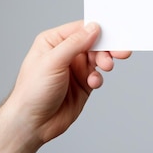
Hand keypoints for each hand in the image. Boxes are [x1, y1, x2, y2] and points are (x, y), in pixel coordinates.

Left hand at [4, 21, 130, 145]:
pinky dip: (99, 78)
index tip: (114, 35)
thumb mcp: (52, 62)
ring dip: (105, 62)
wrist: (32, 124)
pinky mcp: (83, 84)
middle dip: (107, 48)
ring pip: (98, 58)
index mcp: (53, 42)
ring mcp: (74, 68)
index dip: (98, 31)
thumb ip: (74, 44)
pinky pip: (98, 75)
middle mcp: (65, 53)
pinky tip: (93, 83)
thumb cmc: (32, 92)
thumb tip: (94, 28)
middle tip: (121, 52)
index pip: (81, 29)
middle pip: (93, 43)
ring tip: (107, 67)